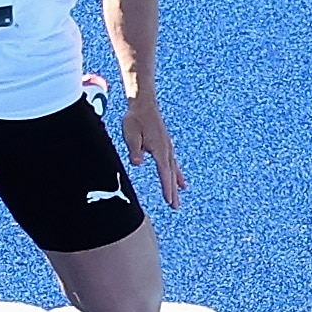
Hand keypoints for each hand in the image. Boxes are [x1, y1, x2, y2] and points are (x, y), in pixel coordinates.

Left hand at [125, 92, 187, 211]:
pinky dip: (177, 173)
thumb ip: (135, 150)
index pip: (164, 173)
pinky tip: (180, 179)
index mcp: (160, 149)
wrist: (144, 104)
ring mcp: (168, 148)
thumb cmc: (136, 119)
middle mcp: (167, 150)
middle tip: (175, 207)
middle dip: (173, 191)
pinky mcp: (166, 145)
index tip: (169, 201)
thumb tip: (138, 163)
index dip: (167, 188)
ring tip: (180, 195)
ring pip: (174, 170)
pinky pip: (173, 163)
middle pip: (171, 175)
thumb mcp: (131, 134)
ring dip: (176, 184)